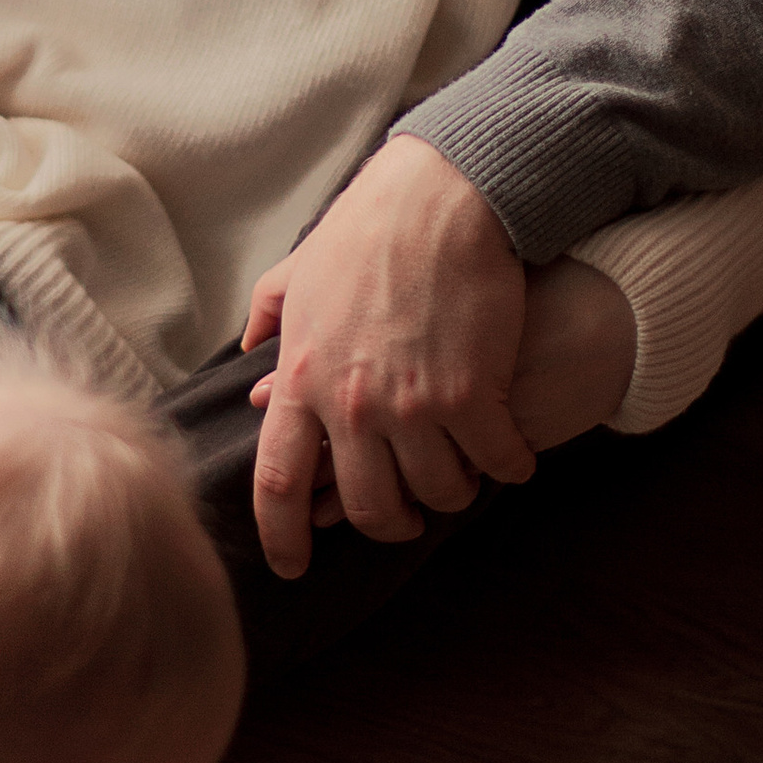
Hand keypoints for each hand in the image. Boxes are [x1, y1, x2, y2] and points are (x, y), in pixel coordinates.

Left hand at [242, 135, 531, 578]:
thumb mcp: (301, 272)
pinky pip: (494, 461)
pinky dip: (508, 466)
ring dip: (452, 493)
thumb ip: (270, 317)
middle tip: (406, 517)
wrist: (440, 196)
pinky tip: (514, 458)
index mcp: (301, 379)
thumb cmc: (367, 228)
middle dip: (389, 523)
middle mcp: (350, 404)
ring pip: (436, 491)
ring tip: (464, 479)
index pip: (277, 482)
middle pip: (366, 505)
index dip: (282, 537)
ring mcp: (412, 404)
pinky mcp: (472, 395)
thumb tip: (248, 352)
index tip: (294, 565)